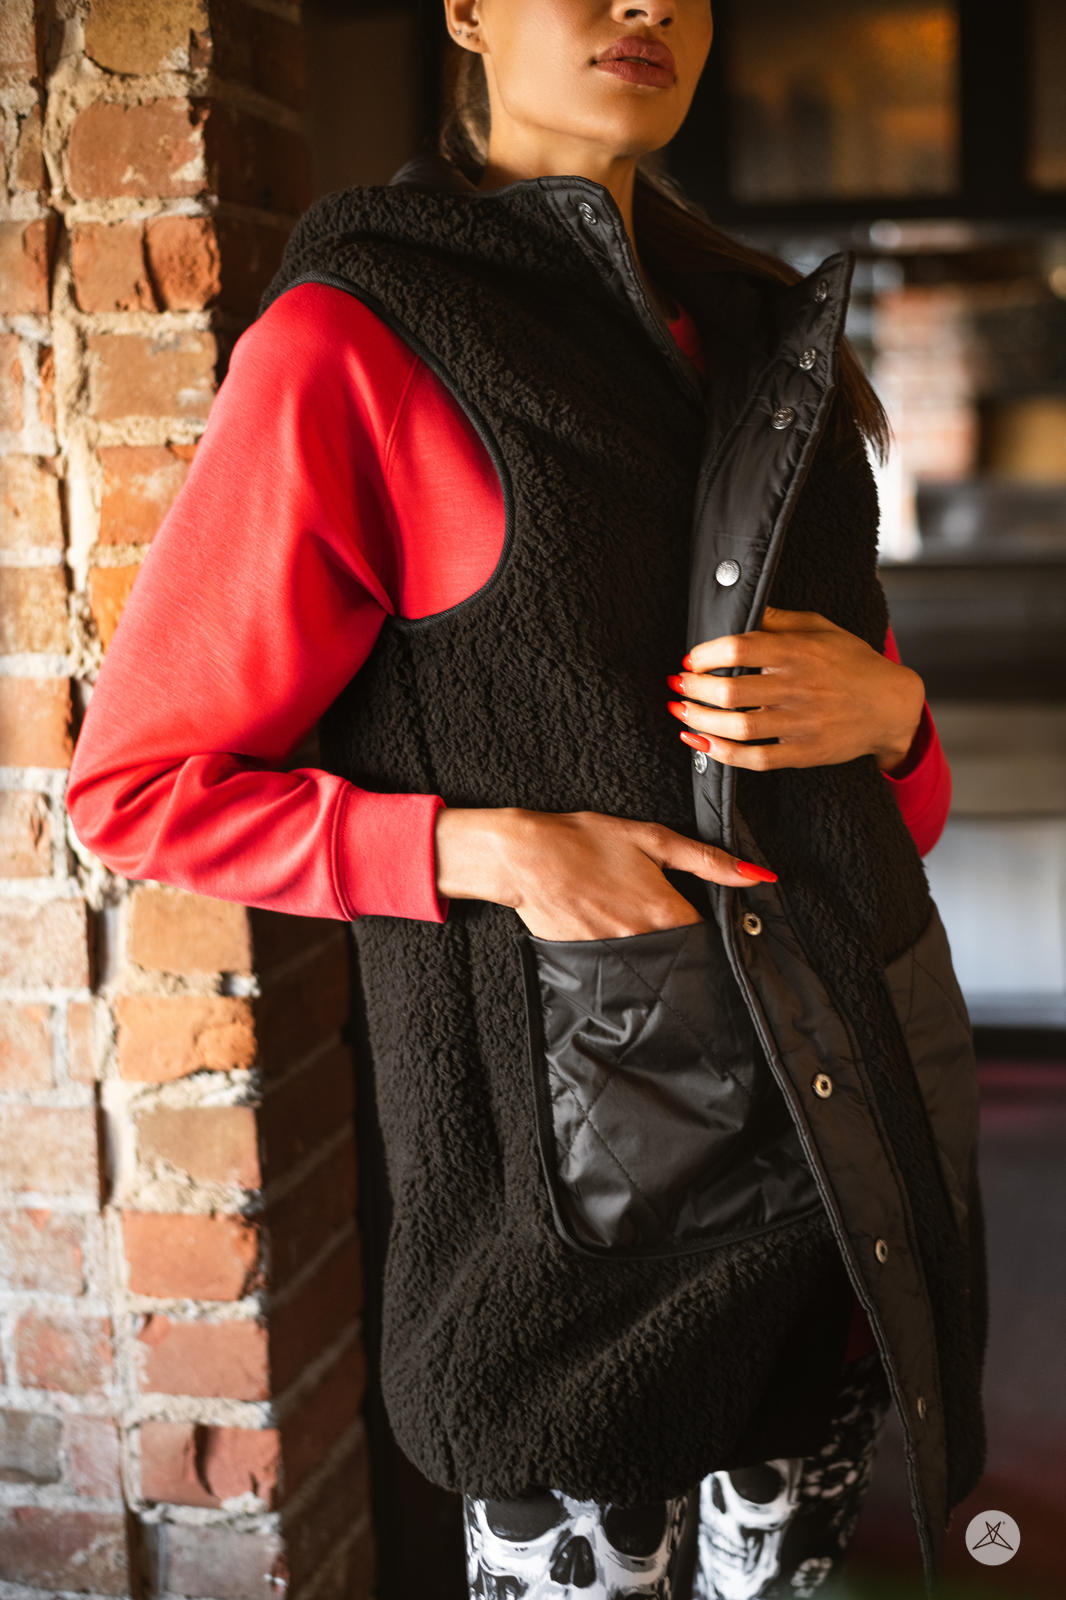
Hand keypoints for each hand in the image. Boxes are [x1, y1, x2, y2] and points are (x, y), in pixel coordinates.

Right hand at [433, 806, 776, 941]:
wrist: (524, 858)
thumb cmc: (586, 841)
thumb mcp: (651, 839)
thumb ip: (706, 859)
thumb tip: (758, 875)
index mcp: (666, 912)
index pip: (709, 936)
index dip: (711, 925)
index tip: (701, 912)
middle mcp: (646, 943)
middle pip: (682, 953)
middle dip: (681, 939)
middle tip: (655, 911)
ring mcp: (617, 958)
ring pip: (651, 963)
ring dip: (651, 947)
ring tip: (629, 916)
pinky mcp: (591, 965)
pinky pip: (620, 969)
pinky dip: (621, 953)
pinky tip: (606, 925)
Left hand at [667, 606, 925, 772]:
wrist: (891, 706)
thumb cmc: (851, 662)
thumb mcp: (821, 628)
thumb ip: (779, 620)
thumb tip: (742, 609)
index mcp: (800, 652)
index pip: (739, 649)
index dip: (705, 654)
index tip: (690, 659)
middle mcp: (799, 687)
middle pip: (731, 691)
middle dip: (693, 688)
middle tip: (677, 685)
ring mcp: (802, 723)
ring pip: (739, 727)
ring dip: (700, 720)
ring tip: (680, 711)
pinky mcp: (804, 753)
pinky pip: (755, 759)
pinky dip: (722, 753)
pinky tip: (701, 742)